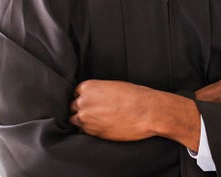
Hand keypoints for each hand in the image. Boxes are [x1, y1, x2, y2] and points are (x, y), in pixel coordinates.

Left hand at [70, 80, 200, 148]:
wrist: (147, 112)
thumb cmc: (136, 96)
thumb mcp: (115, 86)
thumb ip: (99, 92)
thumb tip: (96, 98)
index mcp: (89, 87)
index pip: (76, 93)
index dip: (85, 97)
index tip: (92, 101)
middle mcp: (83, 102)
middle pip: (73, 107)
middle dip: (83, 109)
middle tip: (96, 112)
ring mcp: (86, 119)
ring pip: (75, 120)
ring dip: (83, 121)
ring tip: (97, 120)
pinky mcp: (92, 133)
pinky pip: (83, 132)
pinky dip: (89, 131)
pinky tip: (101, 127)